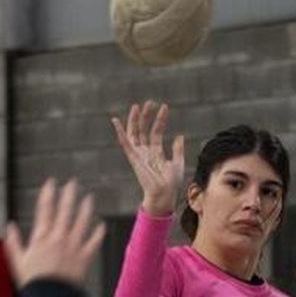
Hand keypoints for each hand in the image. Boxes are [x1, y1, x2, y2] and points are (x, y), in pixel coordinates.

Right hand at [4, 178, 105, 287]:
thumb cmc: (32, 282)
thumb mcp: (18, 262)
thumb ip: (14, 242)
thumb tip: (9, 226)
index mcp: (41, 237)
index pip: (45, 209)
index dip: (48, 194)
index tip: (51, 183)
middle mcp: (58, 238)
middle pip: (64, 211)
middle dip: (68, 195)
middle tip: (72, 183)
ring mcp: (72, 247)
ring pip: (81, 222)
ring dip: (85, 209)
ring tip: (89, 198)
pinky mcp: (84, 258)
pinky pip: (93, 242)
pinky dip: (98, 233)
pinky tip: (101, 225)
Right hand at [111, 100, 184, 216]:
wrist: (165, 194)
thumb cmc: (171, 184)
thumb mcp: (177, 163)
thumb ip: (177, 149)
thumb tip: (180, 135)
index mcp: (155, 153)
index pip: (156, 132)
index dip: (160, 119)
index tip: (165, 107)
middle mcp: (145, 152)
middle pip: (143, 130)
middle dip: (146, 116)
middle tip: (150, 102)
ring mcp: (138, 155)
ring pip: (134, 134)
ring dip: (135, 120)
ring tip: (137, 106)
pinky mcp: (133, 158)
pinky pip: (125, 143)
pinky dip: (119, 132)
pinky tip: (116, 121)